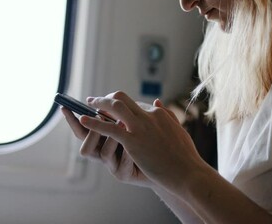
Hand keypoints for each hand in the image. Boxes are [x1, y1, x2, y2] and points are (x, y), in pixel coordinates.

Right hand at [60, 103, 151, 187]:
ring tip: (123, 126)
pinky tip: (134, 147)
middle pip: (86, 145)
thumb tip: (115, 95)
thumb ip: (125, 113)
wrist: (163, 166)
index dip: (72, 120)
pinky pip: (121, 164)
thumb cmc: (147, 144)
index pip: (83, 129)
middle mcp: (104, 153)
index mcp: (103, 140)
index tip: (65, 107)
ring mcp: (112, 165)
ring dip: (111, 140)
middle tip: (99, 117)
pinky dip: (127, 154)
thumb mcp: (135, 125)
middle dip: (92, 131)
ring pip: (103, 153)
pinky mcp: (123, 175)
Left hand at [79, 91, 205, 194]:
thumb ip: (167, 115)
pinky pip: (109, 128)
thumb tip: (157, 102)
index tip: (114, 108)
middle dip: (107, 98)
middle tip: (95, 101)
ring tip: (87, 106)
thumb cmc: (185, 156)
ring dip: (99, 105)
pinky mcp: (133, 141)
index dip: (123, 105)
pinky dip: (94, 123)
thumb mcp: (178, 130)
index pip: (136, 103)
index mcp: (159, 114)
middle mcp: (149, 116)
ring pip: (114, 107)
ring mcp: (140, 127)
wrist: (188, 172)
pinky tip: (83, 120)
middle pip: (123, 98)